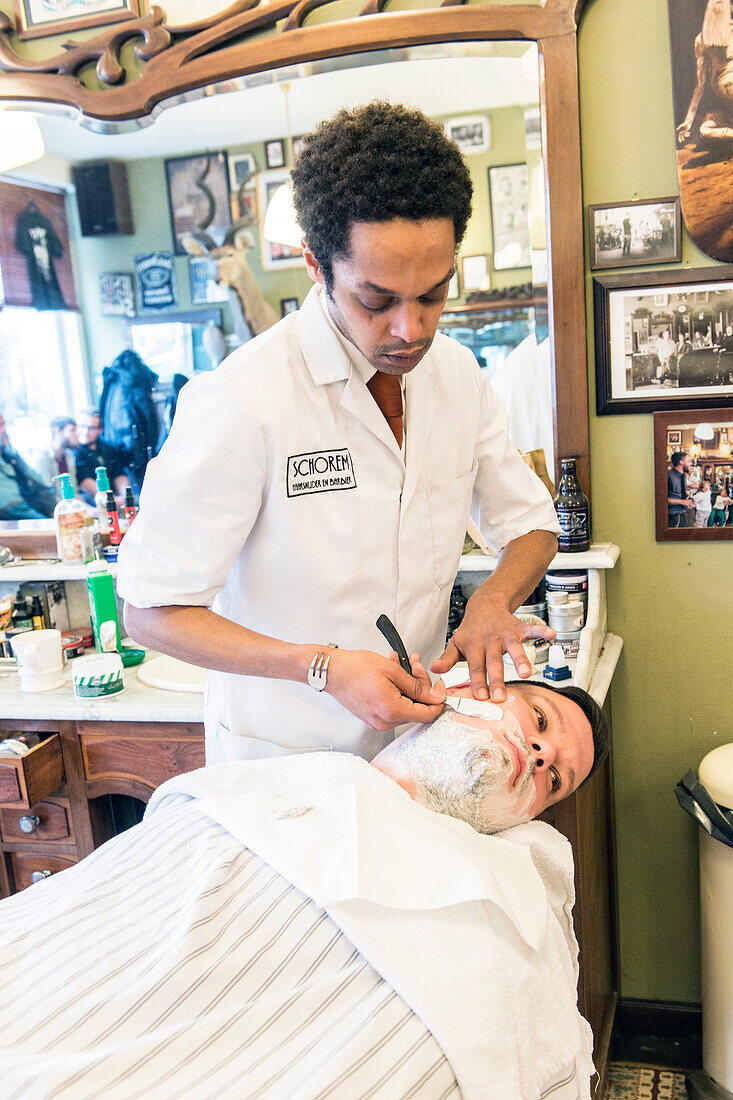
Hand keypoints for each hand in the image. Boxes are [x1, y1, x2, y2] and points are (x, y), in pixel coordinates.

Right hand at [324, 648, 445, 730]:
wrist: (331, 671)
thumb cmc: (355, 668)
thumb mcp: (392, 670)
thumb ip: (417, 686)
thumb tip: (435, 696)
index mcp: (392, 711)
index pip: (428, 714)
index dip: (438, 698)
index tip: (439, 685)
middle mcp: (385, 721)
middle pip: (417, 708)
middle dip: (420, 684)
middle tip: (414, 663)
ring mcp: (378, 721)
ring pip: (405, 705)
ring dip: (407, 684)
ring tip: (400, 663)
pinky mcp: (373, 717)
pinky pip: (393, 706)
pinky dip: (397, 690)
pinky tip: (392, 673)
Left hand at [431, 591, 554, 703]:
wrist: (484, 604)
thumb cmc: (470, 630)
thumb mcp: (456, 643)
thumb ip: (447, 659)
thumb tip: (434, 670)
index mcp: (474, 646)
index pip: (475, 667)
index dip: (478, 682)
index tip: (481, 697)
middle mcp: (490, 641)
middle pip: (493, 662)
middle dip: (497, 680)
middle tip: (500, 697)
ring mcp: (505, 634)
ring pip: (513, 648)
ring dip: (520, 660)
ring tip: (526, 673)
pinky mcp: (518, 628)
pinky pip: (531, 629)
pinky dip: (541, 631)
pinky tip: (552, 634)